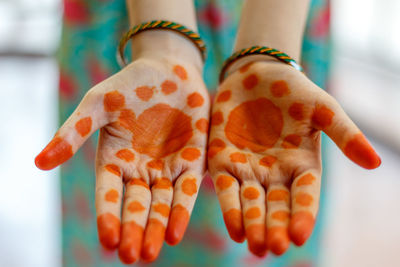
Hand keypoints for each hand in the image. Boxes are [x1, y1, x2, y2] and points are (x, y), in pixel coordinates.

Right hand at [35, 57, 209, 262]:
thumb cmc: (129, 85)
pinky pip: (187, 189)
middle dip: (133, 230)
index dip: (107, 216)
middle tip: (131, 256)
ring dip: (156, 228)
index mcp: (114, 159)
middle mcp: (140, 170)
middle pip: (136, 206)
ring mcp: (167, 168)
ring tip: (150, 252)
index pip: (108, 194)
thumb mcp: (98, 104)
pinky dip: (182, 210)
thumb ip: (74, 131)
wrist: (168, 71)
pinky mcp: (192, 162)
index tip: (107, 240)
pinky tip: (176, 232)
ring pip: (161, 204)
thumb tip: (39, 162)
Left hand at [207, 61, 379, 256]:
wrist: (256, 74)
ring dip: (252, 225)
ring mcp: (248, 169)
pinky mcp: (223, 160)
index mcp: (302, 165)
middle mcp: (275, 174)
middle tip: (273, 247)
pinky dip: (230, 207)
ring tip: (254, 245)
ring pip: (251, 202)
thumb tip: (375, 163)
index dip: (303, 215)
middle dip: (275, 227)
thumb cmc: (294, 91)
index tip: (299, 236)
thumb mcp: (323, 109)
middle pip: (276, 206)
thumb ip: (345, 134)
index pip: (304, 196)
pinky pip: (226, 187)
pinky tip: (234, 228)